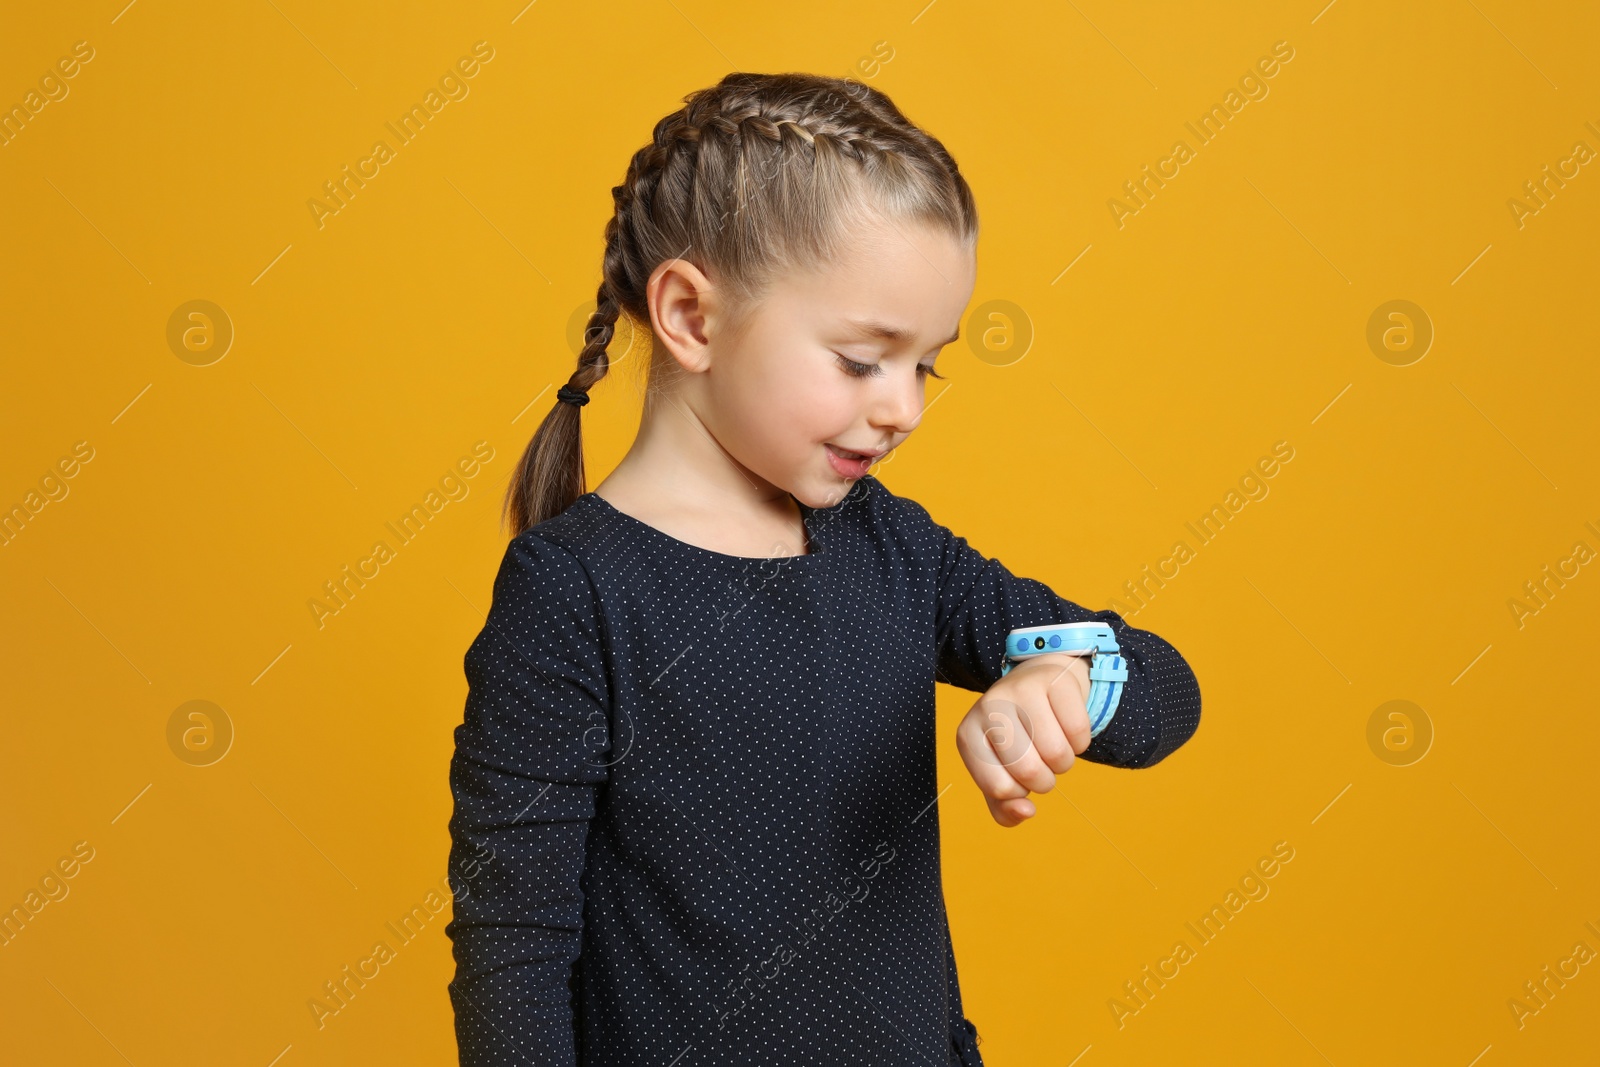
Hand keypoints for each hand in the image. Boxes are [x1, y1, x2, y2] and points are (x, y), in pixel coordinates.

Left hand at [955, 652, 1092, 826]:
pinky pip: (1079, 731)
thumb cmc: (1017, 738)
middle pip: (1029, 770)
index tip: (1017, 775)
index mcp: (968, 735)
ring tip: (1054, 746)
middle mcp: (988, 707)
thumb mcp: (1001, 773)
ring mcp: (1021, 689)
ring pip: (1057, 753)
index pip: (1000, 788)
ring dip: (1064, 762)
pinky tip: (1067, 728)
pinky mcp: (1054, 680)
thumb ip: (1005, 808)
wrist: (1037, 685)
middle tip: (1041, 764)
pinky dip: (1080, 742)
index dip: (1019, 792)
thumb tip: (1026, 811)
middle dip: (1045, 781)